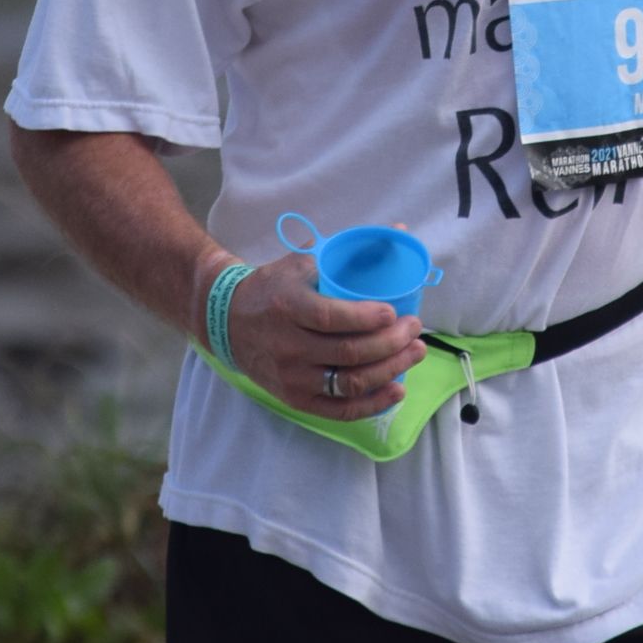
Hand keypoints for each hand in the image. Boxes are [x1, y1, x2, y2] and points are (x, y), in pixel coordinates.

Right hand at [213, 250, 426, 420]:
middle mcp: (289, 346)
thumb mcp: (301, 262)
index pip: (332, 318)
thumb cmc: (272, 287)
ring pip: (350, 383)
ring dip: (390, 371)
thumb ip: (347, 251)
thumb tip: (400, 232)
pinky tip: (396, 390)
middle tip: (414, 329)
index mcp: (289, 307)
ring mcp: (292, 377)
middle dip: (391, 342)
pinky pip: (340, 410)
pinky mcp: (296, 399)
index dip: (367, 318)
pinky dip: (372, 404)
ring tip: (414, 353)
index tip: (394, 311)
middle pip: (349, 353)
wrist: (227, 322)